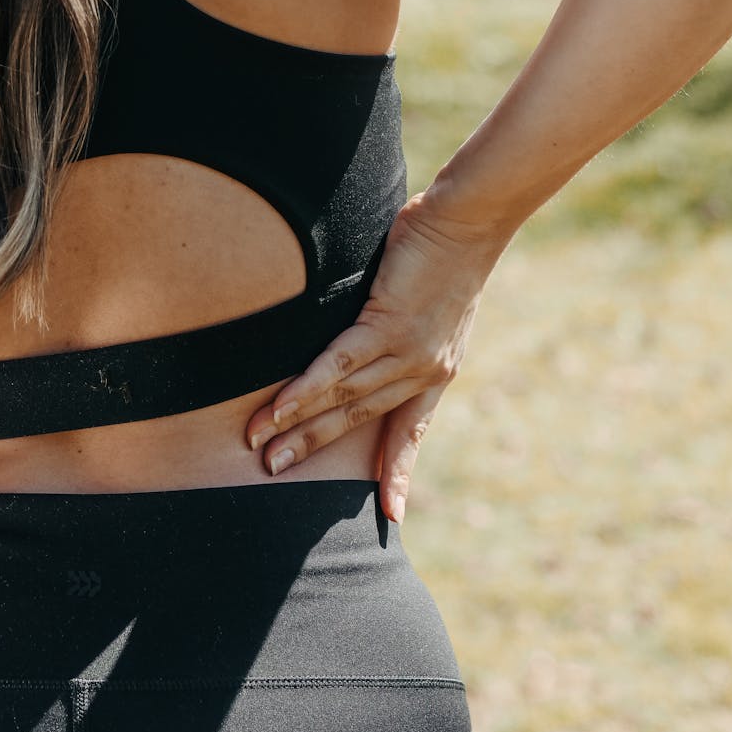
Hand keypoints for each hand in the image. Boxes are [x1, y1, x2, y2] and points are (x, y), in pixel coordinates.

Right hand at [243, 189, 511, 522]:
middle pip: (360, 419)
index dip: (398, 470)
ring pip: (344, 398)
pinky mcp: (387, 324)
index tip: (390, 512)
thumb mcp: (429, 301)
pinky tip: (281, 407)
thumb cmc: (444, 247)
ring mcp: (407, 351)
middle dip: (314, 448)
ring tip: (262, 445)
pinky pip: (339, 364)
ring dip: (298, 424)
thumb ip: (399, 325)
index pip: (412, 431)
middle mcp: (424, 370)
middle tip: (274, 472)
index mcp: (437, 370)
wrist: (469, 219)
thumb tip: (369, 324)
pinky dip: (307, 389)